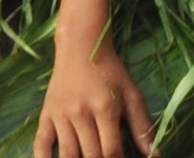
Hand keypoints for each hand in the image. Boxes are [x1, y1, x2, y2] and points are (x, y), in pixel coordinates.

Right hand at [35, 33, 160, 157]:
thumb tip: (154, 154)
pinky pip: (40, 144)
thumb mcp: (131, 94)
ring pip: (67, 155)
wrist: (81, 47)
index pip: (111, 150)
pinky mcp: (45, 116)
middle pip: (91, 156)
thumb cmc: (110, 72)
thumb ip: (142, 125)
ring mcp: (61, 116)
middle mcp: (81, 114)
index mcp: (105, 108)